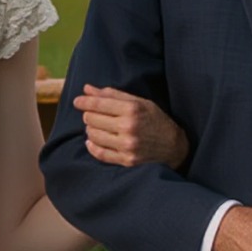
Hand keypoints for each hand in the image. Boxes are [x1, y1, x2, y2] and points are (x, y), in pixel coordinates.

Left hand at [76, 85, 190, 169]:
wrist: (174, 147)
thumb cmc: (156, 121)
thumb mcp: (139, 102)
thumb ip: (113, 95)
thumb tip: (87, 89)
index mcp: (132, 109)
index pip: (99, 104)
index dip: (84, 102)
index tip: (77, 101)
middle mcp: (129, 127)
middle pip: (93, 119)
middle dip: (89, 115)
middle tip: (92, 115)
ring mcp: (127, 146)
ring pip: (93, 135)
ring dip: (90, 130)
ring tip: (96, 127)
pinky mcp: (126, 161)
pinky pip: (99, 153)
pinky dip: (92, 146)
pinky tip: (92, 141)